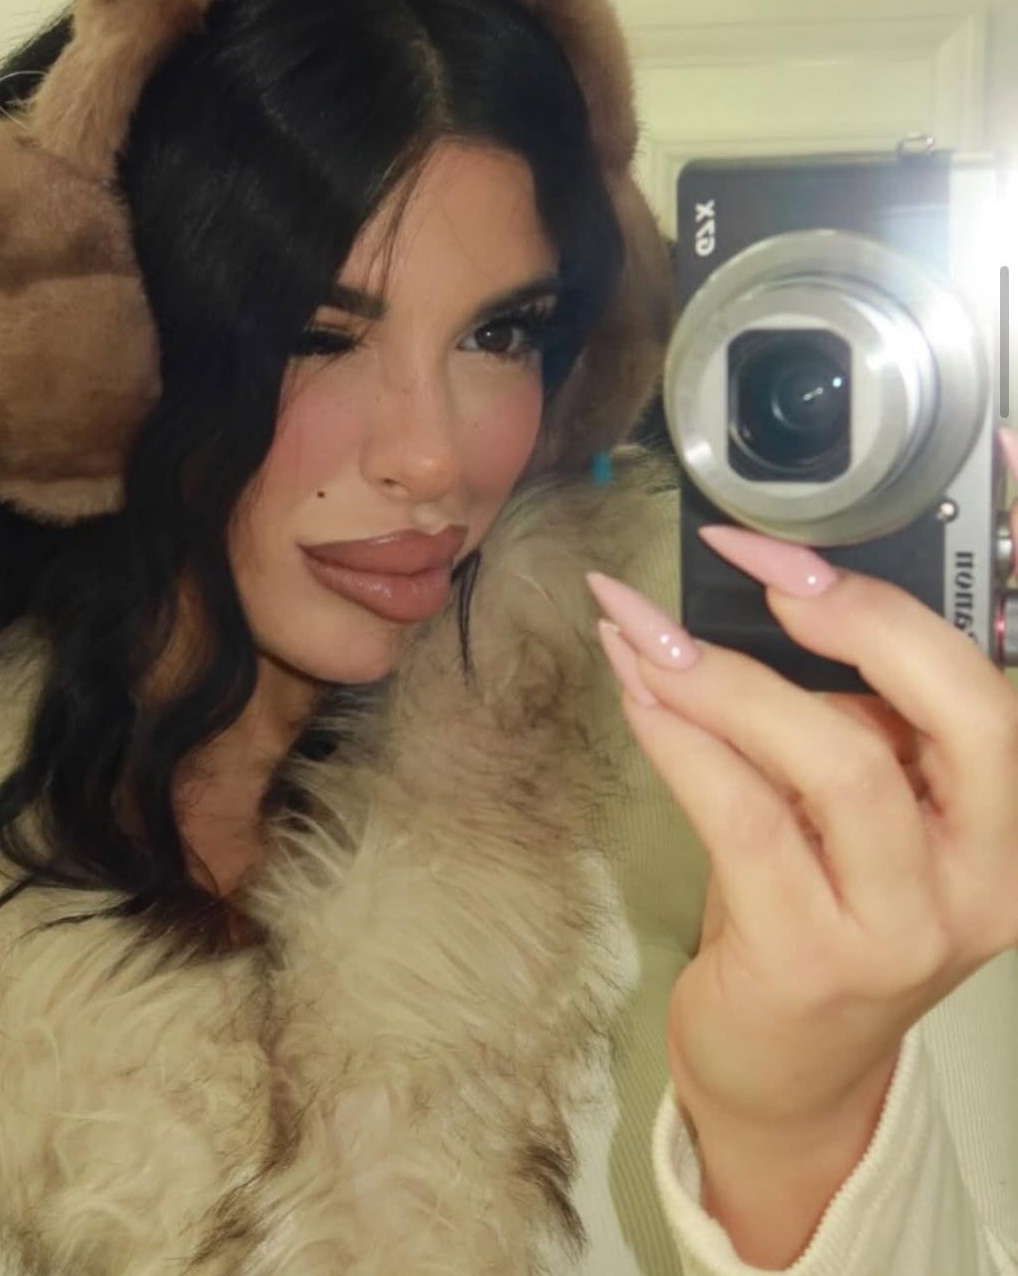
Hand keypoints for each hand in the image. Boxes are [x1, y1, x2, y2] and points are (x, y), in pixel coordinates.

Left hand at [585, 509, 1017, 1143]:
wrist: (791, 1069)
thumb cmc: (817, 912)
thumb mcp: (857, 813)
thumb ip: (849, 725)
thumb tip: (764, 610)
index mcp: (1004, 821)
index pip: (986, 685)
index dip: (891, 600)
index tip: (790, 549)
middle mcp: (983, 874)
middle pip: (952, 706)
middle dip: (842, 615)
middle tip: (743, 566)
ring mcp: (905, 924)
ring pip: (835, 759)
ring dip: (726, 676)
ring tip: (642, 631)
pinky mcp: (814, 956)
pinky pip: (745, 814)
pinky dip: (682, 738)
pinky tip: (637, 695)